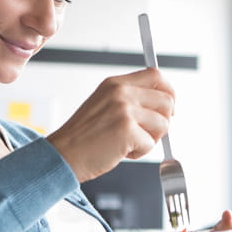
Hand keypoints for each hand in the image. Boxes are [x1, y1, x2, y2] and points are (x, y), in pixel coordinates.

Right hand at [46, 68, 173, 181]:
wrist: (63, 155)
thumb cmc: (84, 137)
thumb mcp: (105, 105)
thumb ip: (130, 99)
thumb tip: (164, 105)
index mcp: (115, 83)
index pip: (156, 76)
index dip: (168, 93)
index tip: (166, 110)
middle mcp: (121, 92)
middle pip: (167, 101)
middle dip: (162, 122)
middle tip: (144, 134)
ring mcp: (125, 109)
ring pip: (163, 124)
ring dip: (150, 139)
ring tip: (127, 143)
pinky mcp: (127, 129)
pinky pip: (151, 144)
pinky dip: (139, 153)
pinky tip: (121, 152)